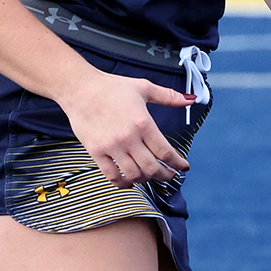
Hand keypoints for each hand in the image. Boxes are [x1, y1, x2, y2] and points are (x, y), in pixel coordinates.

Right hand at [59, 72, 194, 186]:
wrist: (80, 88)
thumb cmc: (111, 87)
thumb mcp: (144, 87)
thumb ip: (168, 97)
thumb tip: (190, 100)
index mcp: (143, 123)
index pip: (166, 152)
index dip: (178, 163)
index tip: (183, 167)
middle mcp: (129, 138)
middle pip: (152, 168)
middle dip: (165, 175)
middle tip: (170, 175)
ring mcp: (112, 147)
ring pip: (134, 175)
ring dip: (145, 180)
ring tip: (149, 176)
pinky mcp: (96, 152)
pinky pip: (112, 176)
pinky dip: (123, 183)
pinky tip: (129, 181)